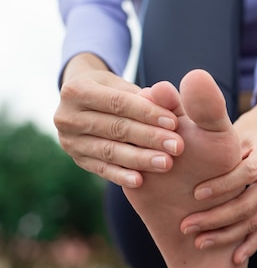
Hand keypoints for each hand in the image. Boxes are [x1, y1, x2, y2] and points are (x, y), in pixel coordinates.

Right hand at [54, 53, 183, 187]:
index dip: (147, 113)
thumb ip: (147, 93)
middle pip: (115, 128)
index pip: (118, 103)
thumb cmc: (115, 93)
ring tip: (166, 163)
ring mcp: (69, 141)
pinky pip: (101, 170)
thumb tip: (167, 94)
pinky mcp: (77, 160)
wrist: (86, 105)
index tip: (174, 122)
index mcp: (77, 89)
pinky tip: (140, 181)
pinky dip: (121, 176)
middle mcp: (67, 116)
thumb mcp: (126, 86)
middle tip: (177, 146)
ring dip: (140, 159)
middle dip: (149, 137)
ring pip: (109, 151)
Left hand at [179, 73, 256, 263]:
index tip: (195, 196)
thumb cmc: (244, 128)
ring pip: (255, 219)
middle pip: (249, 203)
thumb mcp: (230, 122)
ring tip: (199, 242)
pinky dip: (249, 243)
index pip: (245, 174)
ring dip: (227, 234)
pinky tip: (235, 258)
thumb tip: (166, 92)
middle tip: (187, 227)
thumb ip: (204, 117)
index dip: (222, 186)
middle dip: (218, 218)